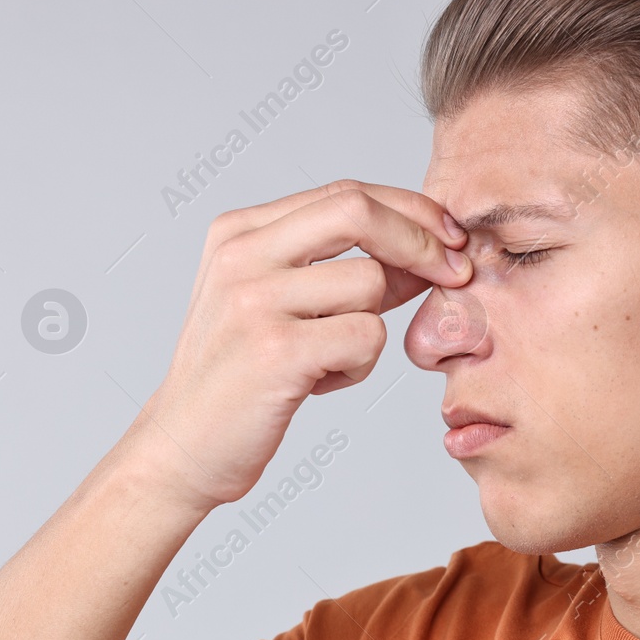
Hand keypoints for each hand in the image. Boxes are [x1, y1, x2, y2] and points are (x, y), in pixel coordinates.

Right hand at [126, 179, 470, 511]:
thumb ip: (332, 267)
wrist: (183, 447)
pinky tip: (318, 383)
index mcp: (237, 232)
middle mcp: (241, 255)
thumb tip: (427, 249)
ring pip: (369, 282)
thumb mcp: (270, 302)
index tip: (449, 238)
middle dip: (421, 239)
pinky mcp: (277, 350)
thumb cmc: (235, 379)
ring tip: (331, 359)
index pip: (343, 193)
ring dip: (372, 326)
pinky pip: (366, 337)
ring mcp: (255, 300)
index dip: (410, 210)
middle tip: (457, 272)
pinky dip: (359, 365)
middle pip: (357, 210)